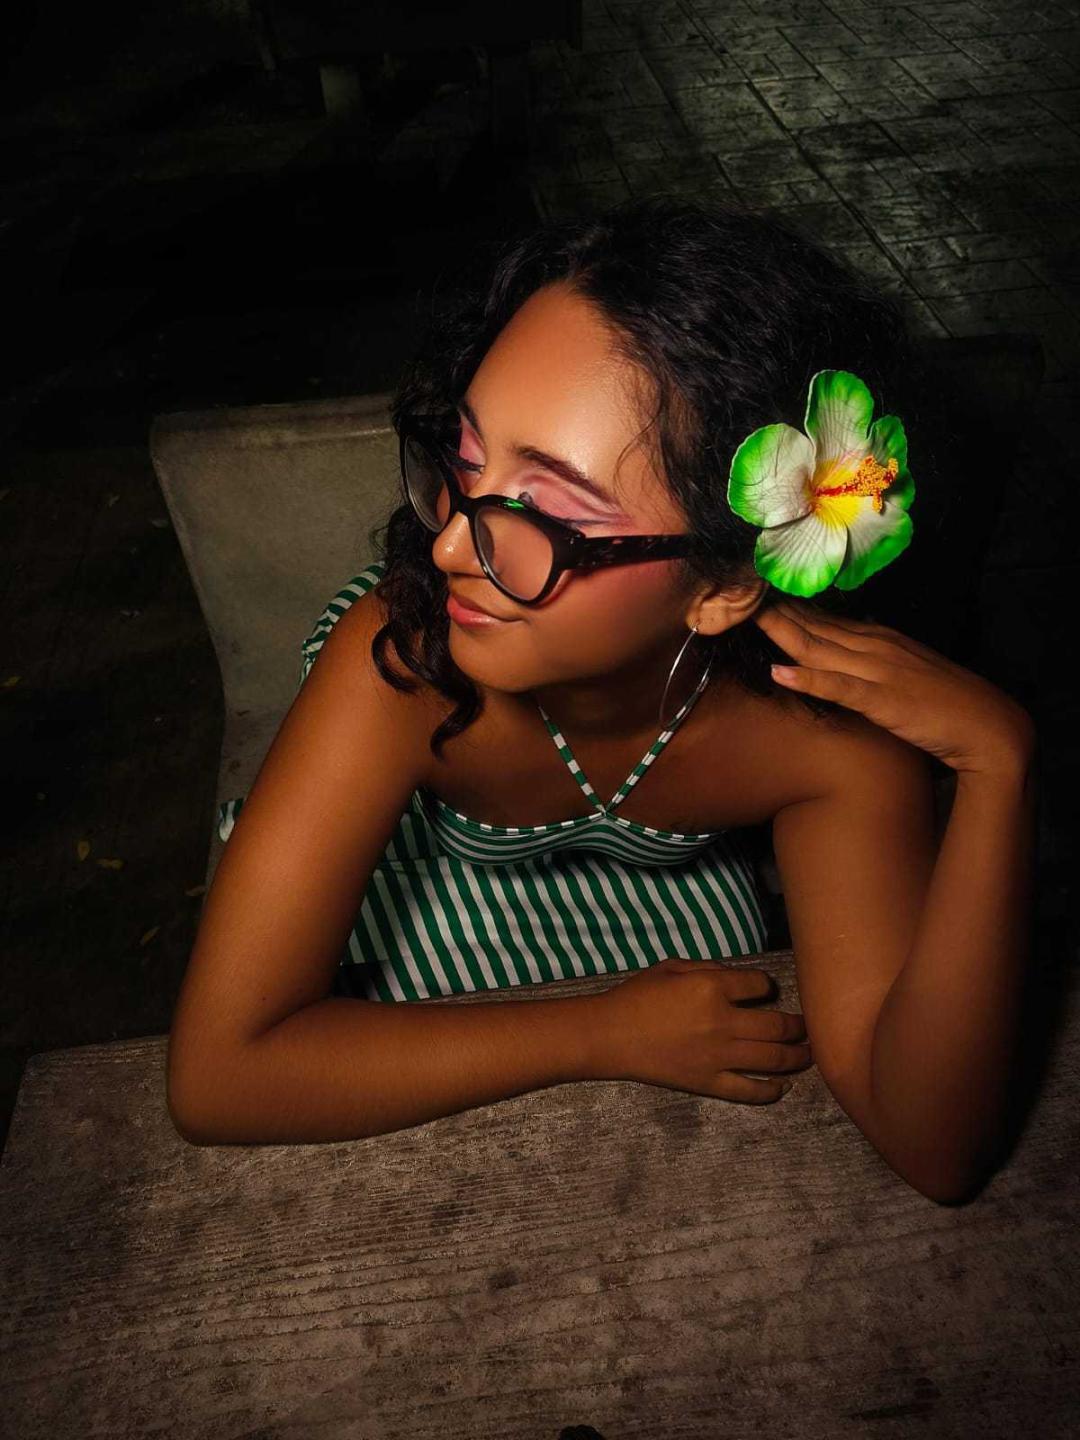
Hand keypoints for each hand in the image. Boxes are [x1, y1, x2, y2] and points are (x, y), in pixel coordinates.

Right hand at [592, 958, 813, 1102]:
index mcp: (712, 988)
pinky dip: (771, 1090)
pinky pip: (749, 1090)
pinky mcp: (709, 1083)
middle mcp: (723, 1022)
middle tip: (808, 1026)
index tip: (769, 989)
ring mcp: (718, 1057)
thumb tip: (741, 979)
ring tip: (808, 1054)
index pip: (760, 985)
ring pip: (773, 1059)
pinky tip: (782, 1086)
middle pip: (778, 1025)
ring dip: (798, 1057)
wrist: (610, 1035)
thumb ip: (710, 968)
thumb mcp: (672, 966)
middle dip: (799, 1026)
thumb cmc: (637, 996)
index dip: (769, 985)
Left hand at [753, 598, 1036, 775]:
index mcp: (877, 640)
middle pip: (812, 626)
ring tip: (743, 618)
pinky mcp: (882, 699)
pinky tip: (778, 670)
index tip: (751, 596)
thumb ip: (871, 661)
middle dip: (772, 611)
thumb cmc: (944, 703)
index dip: (784, 608)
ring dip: (779, 632)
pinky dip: (807, 677)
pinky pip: (838, 687)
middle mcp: (873, 647)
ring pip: (818, 647)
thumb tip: (839, 650)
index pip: (822, 618)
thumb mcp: (902, 672)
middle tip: (733, 594)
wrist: (988, 726)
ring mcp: (877, 670)